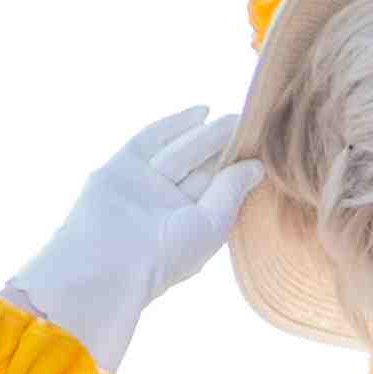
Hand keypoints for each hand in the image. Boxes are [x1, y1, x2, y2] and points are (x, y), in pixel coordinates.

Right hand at [2, 107, 251, 373]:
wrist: (108, 261)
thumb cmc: (166, 254)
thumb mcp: (212, 223)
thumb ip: (232, 191)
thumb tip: (257, 167)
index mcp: (189, 226)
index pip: (219, 190)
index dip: (239, 167)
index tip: (264, 146)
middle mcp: (166, 206)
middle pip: (201, 168)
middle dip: (224, 146)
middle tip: (252, 123)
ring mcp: (142, 185)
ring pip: (181, 152)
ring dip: (206, 134)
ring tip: (235, 116)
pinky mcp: (120, 168)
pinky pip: (150, 141)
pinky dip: (174, 125)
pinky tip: (201, 112)